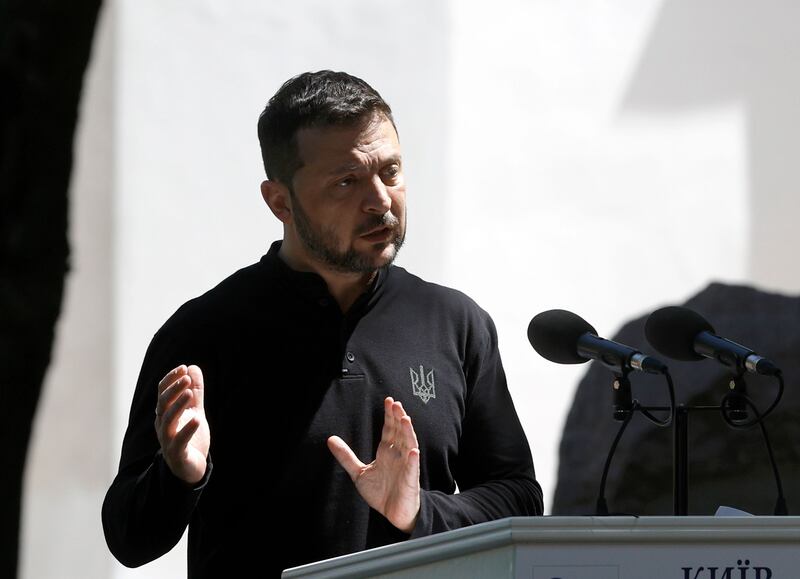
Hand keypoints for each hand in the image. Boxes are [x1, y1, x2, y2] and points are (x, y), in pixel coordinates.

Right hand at [154, 364, 210, 483]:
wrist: (191, 468)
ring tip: (189, 394)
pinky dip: (187, 430)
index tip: (184, 368)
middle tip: (186, 378)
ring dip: (178, 405)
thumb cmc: (190, 437)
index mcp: (165, 414)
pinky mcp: (176, 454)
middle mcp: (163, 425)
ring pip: (168, 420)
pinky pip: (179, 441)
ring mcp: (167, 440)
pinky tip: (197, 419)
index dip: (171, 380)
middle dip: (173, 390)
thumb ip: (195, 392)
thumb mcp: (195, 411)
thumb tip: (194, 368)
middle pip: (163, 404)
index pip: (162, 393)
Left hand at [327, 397, 420, 532]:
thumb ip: (346, 456)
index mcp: (386, 451)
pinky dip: (413, 459)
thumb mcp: (358, 472)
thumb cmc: (381, 492)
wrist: (392, 514)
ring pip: (409, 445)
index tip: (388, 401)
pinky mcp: (410, 480)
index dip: (389, 415)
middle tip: (395, 404)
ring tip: (405, 419)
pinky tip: (413, 451)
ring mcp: (406, 466)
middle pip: (399, 432)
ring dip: (408, 433)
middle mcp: (398, 455)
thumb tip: (330, 439)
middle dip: (398, 418)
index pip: (389, 429)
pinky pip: (412, 468)